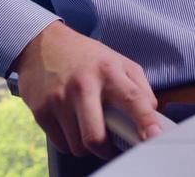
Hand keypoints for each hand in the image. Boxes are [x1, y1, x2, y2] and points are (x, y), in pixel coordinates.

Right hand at [11, 20, 161, 159]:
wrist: (43, 44)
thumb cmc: (86, 56)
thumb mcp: (118, 61)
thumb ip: (139, 86)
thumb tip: (152, 113)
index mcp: (109, 71)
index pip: (133, 99)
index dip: (146, 120)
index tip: (154, 135)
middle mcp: (84, 85)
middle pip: (95, 137)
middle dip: (107, 149)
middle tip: (111, 145)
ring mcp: (59, 100)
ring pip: (77, 146)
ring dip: (87, 145)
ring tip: (88, 126)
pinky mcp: (40, 111)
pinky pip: (60, 144)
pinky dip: (69, 141)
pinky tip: (72, 123)